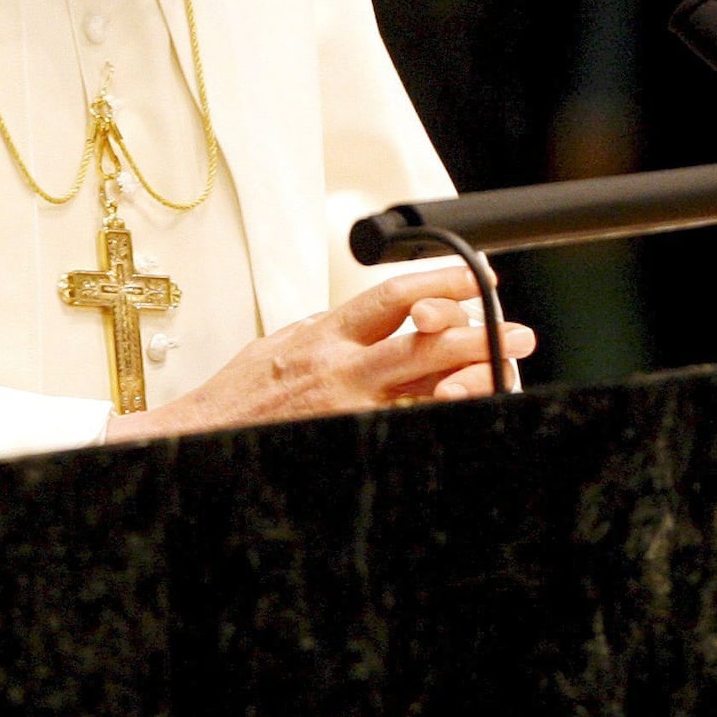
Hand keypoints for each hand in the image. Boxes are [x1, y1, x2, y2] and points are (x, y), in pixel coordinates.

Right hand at [103, 266, 534, 441]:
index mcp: (326, 335)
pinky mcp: (350, 439)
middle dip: (480, 334)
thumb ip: (333, 331)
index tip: (477, 277)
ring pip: (428, 390)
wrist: (199, 438)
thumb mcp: (284, 343)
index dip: (444, 282)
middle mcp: (342, 370)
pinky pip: (408, 426)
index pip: (396, 296)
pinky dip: (440, 415)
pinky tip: (465, 409)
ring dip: (475, 379)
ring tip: (506, 372)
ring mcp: (349, 410)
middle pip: (427, 342)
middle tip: (516, 334)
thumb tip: (379, 317)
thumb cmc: (238, 397)